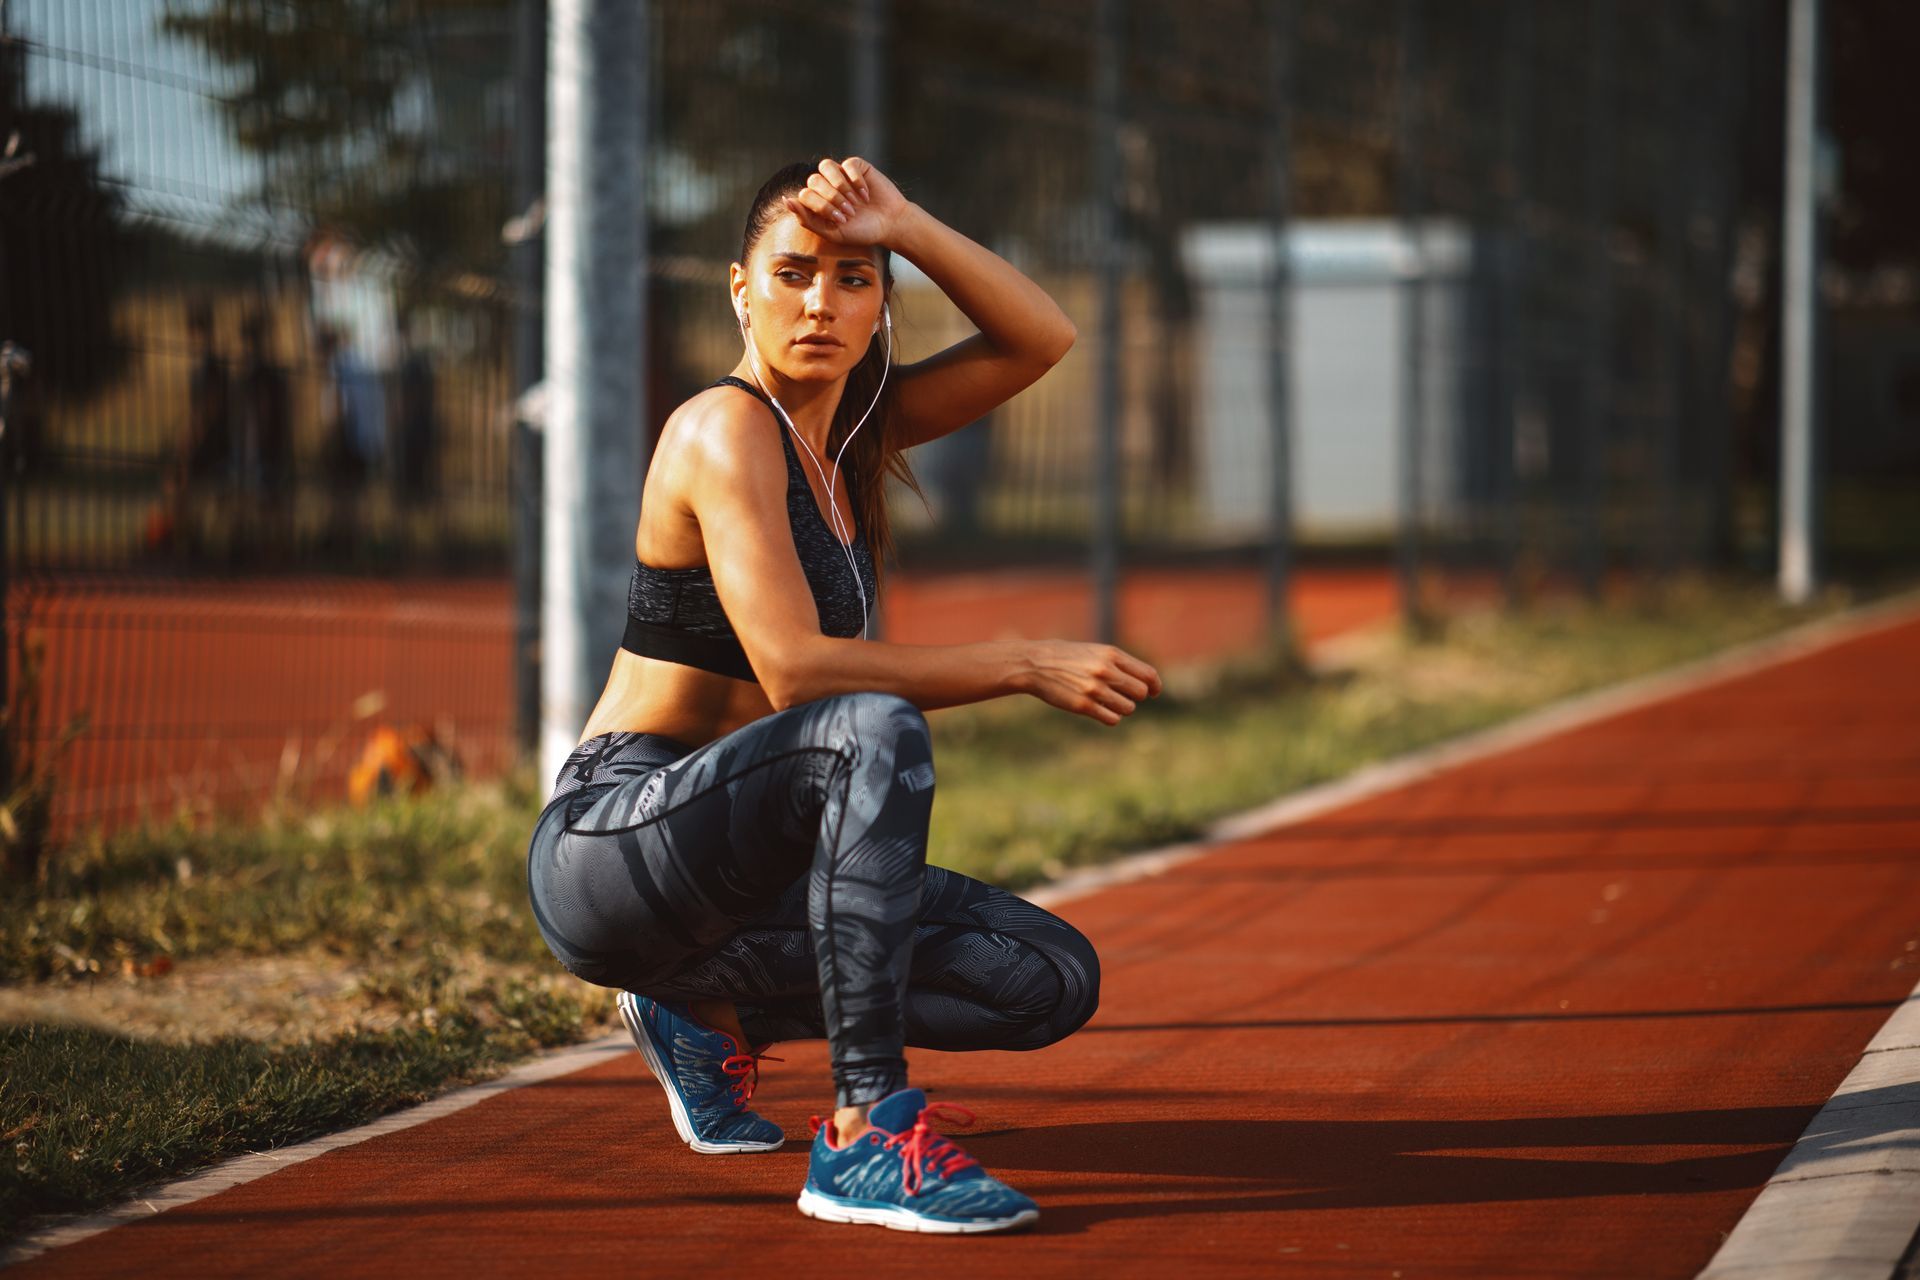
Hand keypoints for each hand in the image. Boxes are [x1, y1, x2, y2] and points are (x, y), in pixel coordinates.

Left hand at [781, 157, 910, 249]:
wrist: (890, 225)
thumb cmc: (861, 231)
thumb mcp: (832, 232)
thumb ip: (807, 219)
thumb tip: (786, 200)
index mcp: (817, 202)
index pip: (805, 195)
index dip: (821, 207)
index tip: (840, 220)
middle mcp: (826, 185)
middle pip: (813, 180)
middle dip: (831, 198)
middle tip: (849, 212)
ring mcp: (841, 174)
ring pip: (825, 166)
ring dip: (840, 186)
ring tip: (855, 201)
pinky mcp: (857, 166)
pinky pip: (847, 164)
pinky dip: (856, 180)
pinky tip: (866, 193)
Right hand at [1017, 640, 1162, 726]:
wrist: (1034, 664)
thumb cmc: (1065, 656)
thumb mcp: (1094, 651)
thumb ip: (1116, 663)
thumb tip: (1143, 680)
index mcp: (1111, 654)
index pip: (1148, 674)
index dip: (1155, 686)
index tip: (1153, 692)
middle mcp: (1106, 671)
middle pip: (1141, 693)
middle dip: (1135, 697)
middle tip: (1123, 695)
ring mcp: (1095, 689)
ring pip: (1128, 708)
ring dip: (1122, 708)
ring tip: (1107, 702)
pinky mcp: (1084, 706)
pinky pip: (1112, 719)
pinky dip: (1110, 717)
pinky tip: (1099, 711)